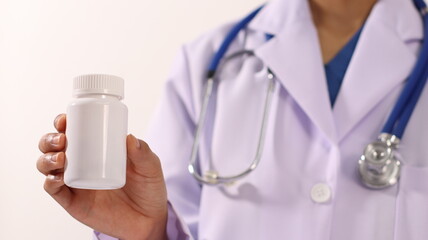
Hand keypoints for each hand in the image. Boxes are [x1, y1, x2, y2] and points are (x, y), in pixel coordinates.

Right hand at [36, 114, 167, 239]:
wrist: (149, 219)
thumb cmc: (148, 188)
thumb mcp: (150, 167)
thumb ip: (143, 153)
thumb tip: (130, 137)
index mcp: (97, 149)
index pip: (74, 131)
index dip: (63, 123)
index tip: (66, 119)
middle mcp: (81, 163)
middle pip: (54, 147)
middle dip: (50, 139)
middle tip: (62, 139)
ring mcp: (75, 182)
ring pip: (48, 166)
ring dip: (47, 158)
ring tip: (60, 158)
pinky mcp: (73, 201)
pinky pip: (54, 191)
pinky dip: (50, 182)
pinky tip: (57, 178)